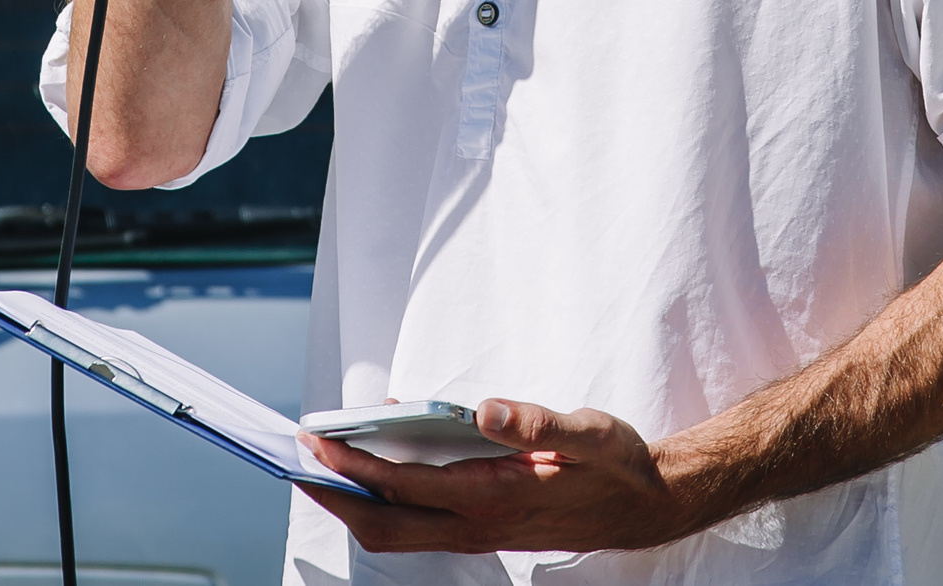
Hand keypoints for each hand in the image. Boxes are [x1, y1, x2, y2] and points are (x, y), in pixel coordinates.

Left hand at [299, 400, 708, 555]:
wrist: (644, 508)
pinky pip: (418, 526)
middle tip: (298, 460)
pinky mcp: (482, 530)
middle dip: (334, 496)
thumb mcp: (589, 432)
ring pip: (397, 532)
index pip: (404, 485)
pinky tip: (380, 470)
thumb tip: (483, 408)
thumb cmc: (616, 465)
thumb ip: (536, 421)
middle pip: (384, 524)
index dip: (354, 464)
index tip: (317, 438)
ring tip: (324, 466)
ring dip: (354, 505)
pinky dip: (385, 504)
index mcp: (495, 498)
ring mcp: (477, 534)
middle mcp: (477, 525)